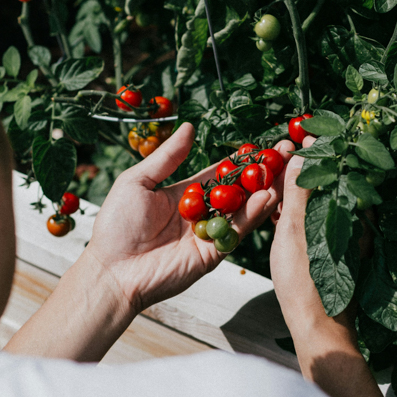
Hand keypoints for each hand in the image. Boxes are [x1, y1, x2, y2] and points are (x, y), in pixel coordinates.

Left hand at [86, 123, 295, 312]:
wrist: (112, 270)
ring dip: (264, 190)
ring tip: (282, 171)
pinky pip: (236, 231)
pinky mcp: (213, 253)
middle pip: (238, 191)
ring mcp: (209, 234)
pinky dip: (253, 214)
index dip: (239, 161)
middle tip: (283, 154)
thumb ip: (167, 157)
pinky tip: (267, 196)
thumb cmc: (116, 225)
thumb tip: (188, 127)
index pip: (219, 174)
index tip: (261, 145)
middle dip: (260, 173)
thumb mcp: (138, 181)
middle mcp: (201, 214)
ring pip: (243, 209)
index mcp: (184, 195)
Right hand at [269, 136, 356, 339]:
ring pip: (320, 202)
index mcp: (350, 211)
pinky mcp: (333, 251)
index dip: (318, 148)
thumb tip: (303, 152)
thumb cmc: (306, 282)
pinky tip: (279, 210)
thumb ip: (299, 190)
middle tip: (280, 152)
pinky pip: (316, 220)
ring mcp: (343, 236)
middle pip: (328, 182)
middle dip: (305, 165)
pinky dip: (299, 210)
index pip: (336, 166)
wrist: (317, 327)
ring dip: (299, 189)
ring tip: (274, 178)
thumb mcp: (296, 229)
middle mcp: (352, 221)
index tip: (299, 133)